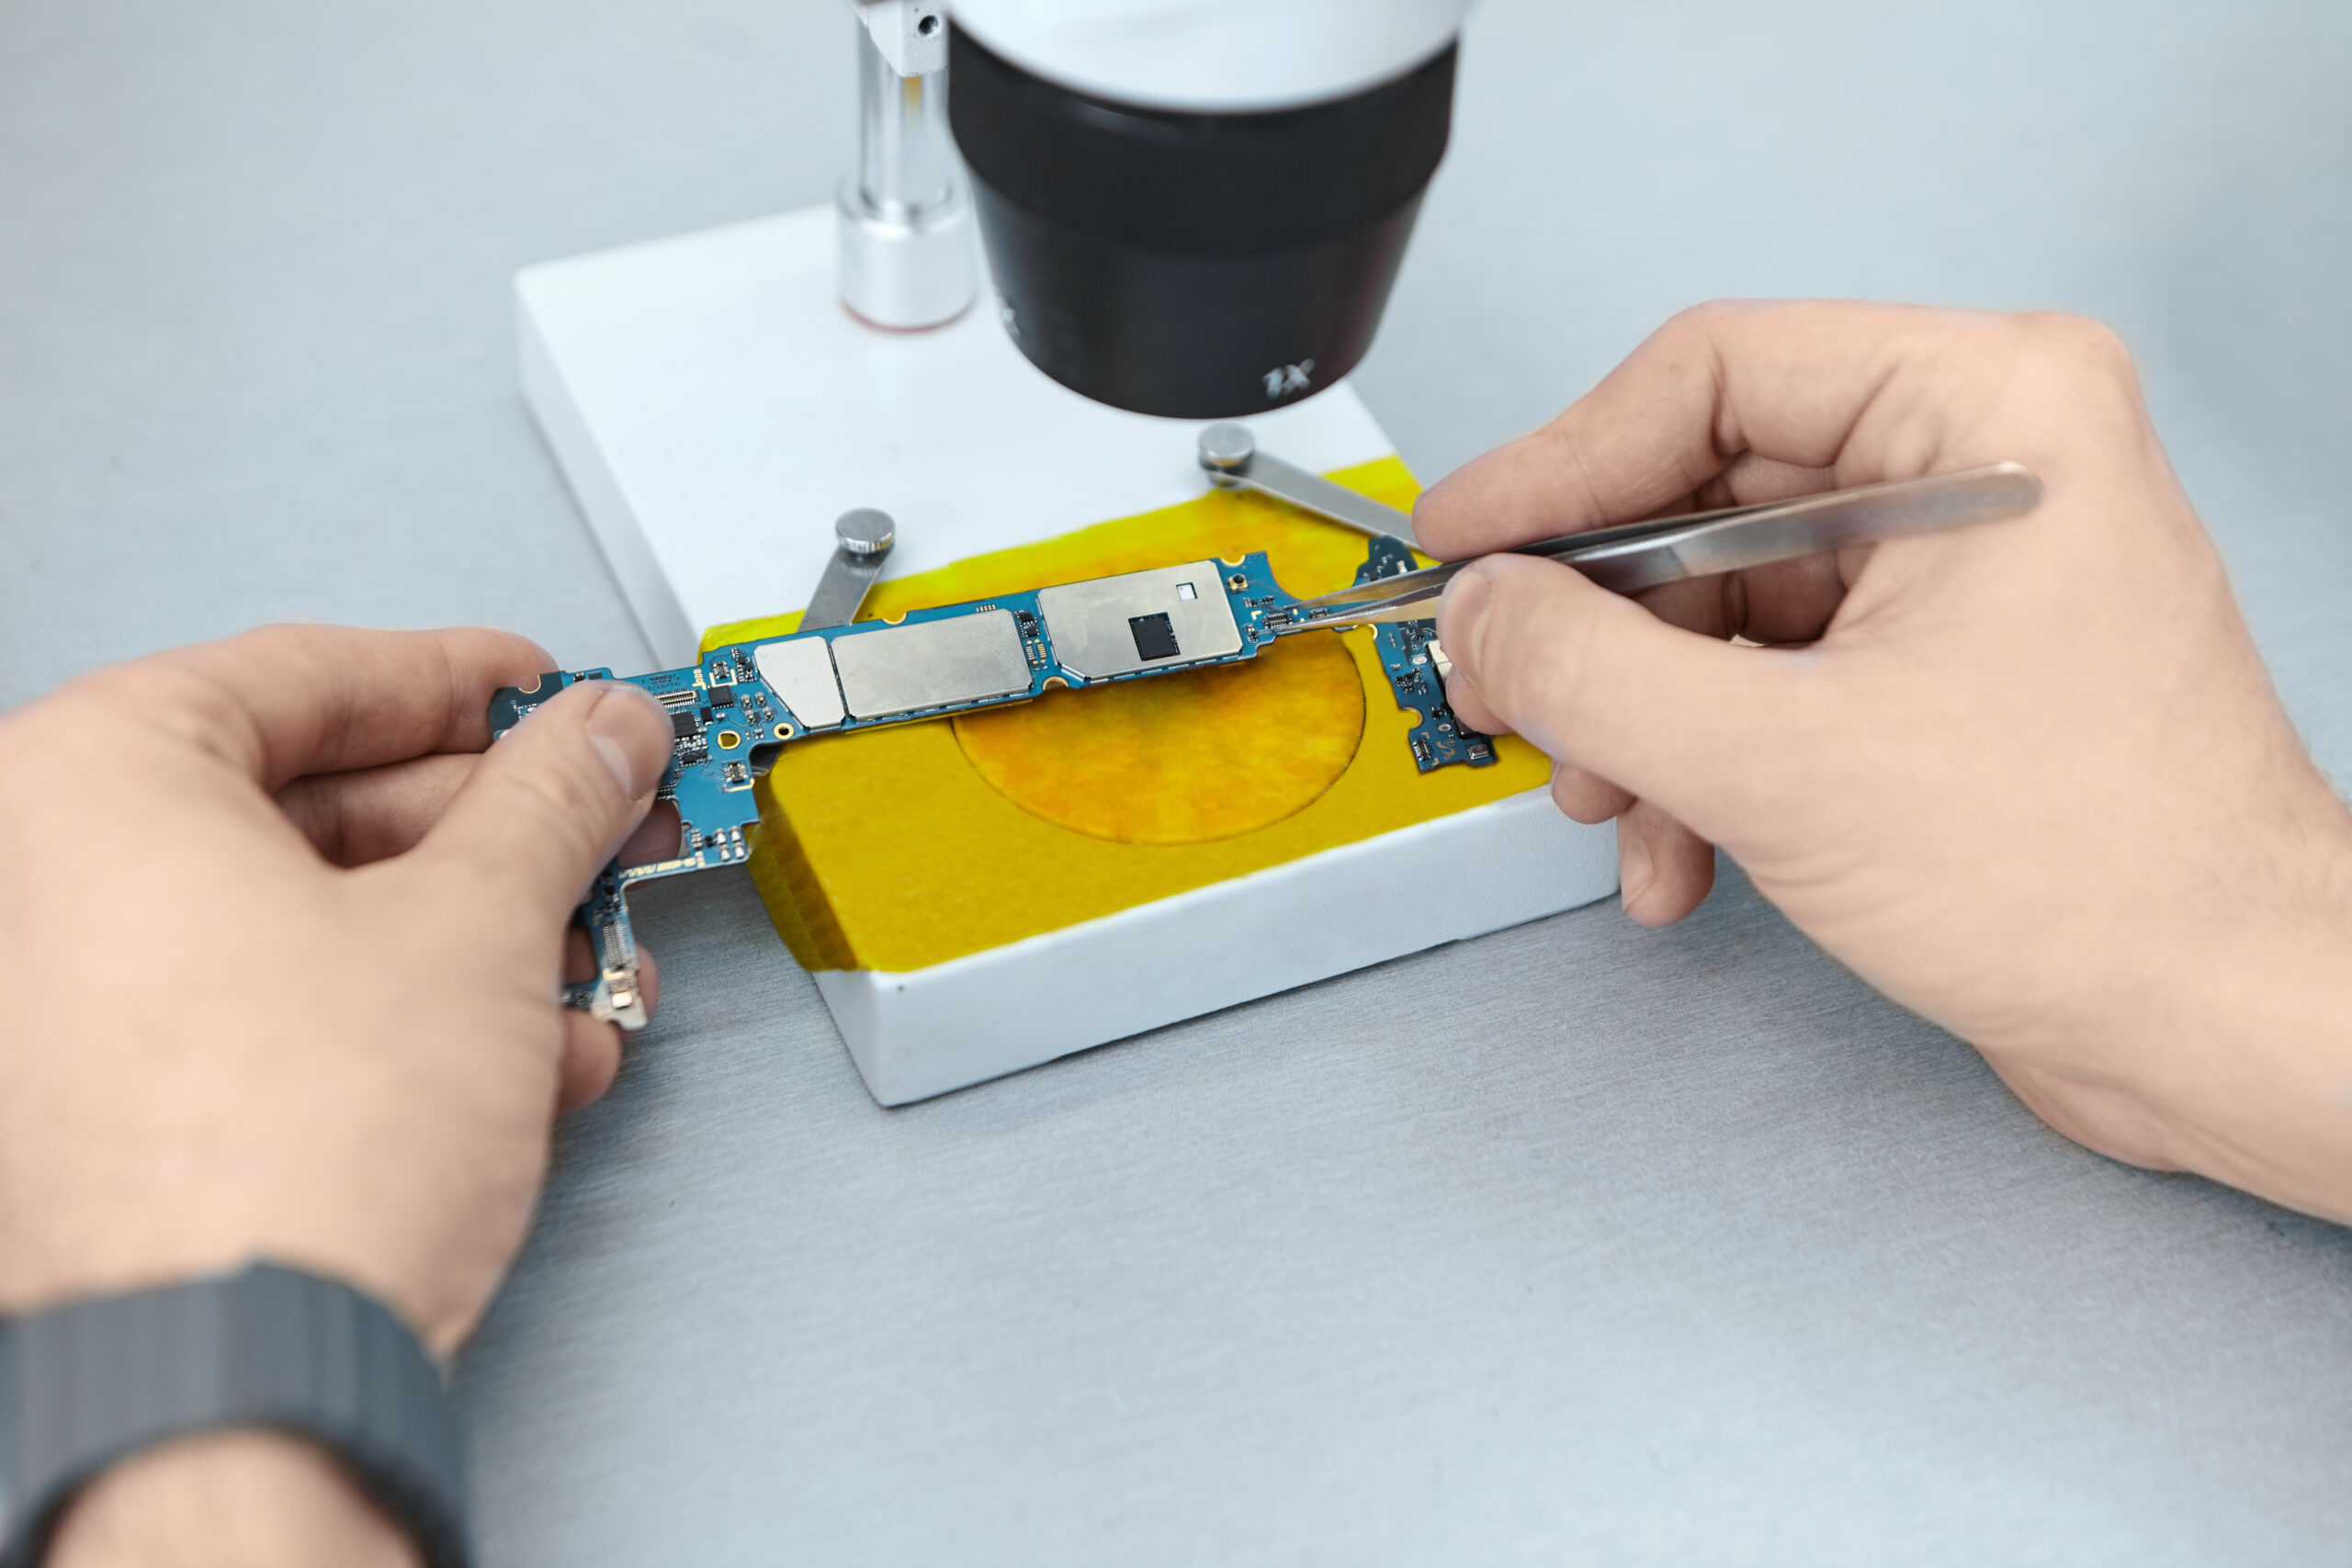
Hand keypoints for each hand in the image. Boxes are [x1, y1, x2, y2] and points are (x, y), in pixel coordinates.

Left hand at [0, 625, 676, 1565]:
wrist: (244, 1386)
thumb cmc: (291, 1162)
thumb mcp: (480, 923)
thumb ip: (550, 799)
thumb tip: (595, 740)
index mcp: (86, 786)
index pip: (307, 673)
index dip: (463, 680)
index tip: (547, 692)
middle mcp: (40, 888)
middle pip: (310, 805)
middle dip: (489, 834)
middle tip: (593, 828)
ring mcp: (62, 1013)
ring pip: (305, 922)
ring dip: (472, 940)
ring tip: (583, 962)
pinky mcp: (109, 1119)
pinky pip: (273, 1016)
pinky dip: (405, 1021)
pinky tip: (522, 1057)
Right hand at [1418, 302, 2351, 1219]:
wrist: (2219, 1024)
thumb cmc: (2097, 879)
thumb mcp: (1779, 763)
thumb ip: (1588, 672)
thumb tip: (1479, 614)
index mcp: (1988, 411)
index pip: (1709, 375)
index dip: (1558, 464)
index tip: (1462, 543)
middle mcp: (1979, 466)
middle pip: (1701, 499)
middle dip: (1596, 628)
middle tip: (1502, 691)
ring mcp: (1961, 570)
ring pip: (1721, 603)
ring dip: (1641, 719)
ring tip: (1611, 809)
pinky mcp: (1941, 665)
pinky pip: (1770, 675)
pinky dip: (1702, 762)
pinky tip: (1683, 854)